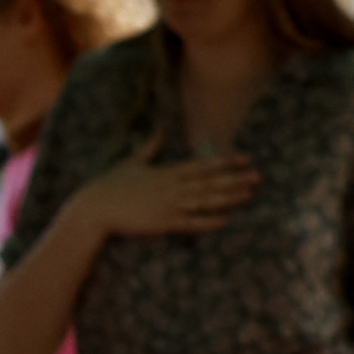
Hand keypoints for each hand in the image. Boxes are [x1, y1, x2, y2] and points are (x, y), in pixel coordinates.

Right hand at [71, 155, 261, 243]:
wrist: (95, 208)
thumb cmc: (109, 185)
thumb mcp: (131, 162)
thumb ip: (150, 148)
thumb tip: (161, 130)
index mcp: (166, 172)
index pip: (202, 165)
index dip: (224, 162)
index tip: (244, 159)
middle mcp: (171, 187)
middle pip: (210, 182)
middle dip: (235, 179)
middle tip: (258, 176)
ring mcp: (168, 205)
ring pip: (205, 200)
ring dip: (228, 197)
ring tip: (248, 194)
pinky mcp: (161, 223)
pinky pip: (190, 223)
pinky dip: (208, 221)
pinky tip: (225, 220)